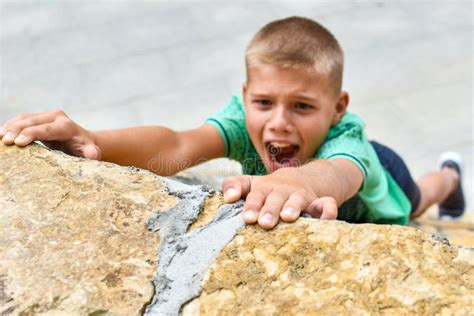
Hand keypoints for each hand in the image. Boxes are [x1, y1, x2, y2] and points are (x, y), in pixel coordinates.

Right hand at [0, 110, 100, 159]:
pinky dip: (10, 125)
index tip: (18, 143)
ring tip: (0, 137)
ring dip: (10, 126)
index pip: (47, 129)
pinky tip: (1, 134)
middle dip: (17, 130)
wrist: (84, 141)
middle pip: (32, 121)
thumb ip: (92, 153)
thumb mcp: (91, 152)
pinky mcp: (38, 118)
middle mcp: (56, 117)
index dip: (32, 134)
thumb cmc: (85, 150)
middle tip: (4, 142)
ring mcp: (46, 116)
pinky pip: (21, 119)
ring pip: (24, 118)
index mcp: (67, 126)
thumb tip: (93, 155)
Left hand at [222, 167, 337, 229]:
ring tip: (288, 217)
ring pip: (297, 199)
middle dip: (270, 209)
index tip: (247, 217)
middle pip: (275, 197)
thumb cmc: (269, 188)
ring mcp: (300, 195)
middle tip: (264, 223)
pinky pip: (326, 204)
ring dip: (293, 207)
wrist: (301, 179)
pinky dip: (328, 210)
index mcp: (264, 187)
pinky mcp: (318, 202)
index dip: (251, 203)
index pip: (255, 193)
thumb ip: (235, 186)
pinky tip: (328, 219)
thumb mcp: (251, 184)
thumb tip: (227, 197)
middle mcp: (282, 190)